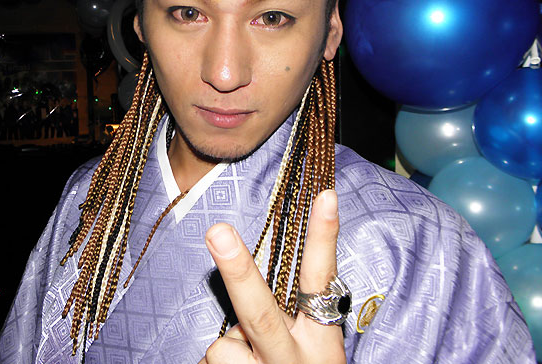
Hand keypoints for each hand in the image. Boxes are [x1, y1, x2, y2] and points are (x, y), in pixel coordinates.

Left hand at [200, 189, 345, 363]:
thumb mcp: (306, 351)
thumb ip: (283, 318)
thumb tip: (240, 291)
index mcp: (319, 344)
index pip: (321, 282)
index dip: (324, 238)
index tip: (324, 194)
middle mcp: (293, 359)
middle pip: (261, 314)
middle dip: (237, 271)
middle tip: (217, 232)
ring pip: (221, 347)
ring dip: (226, 352)